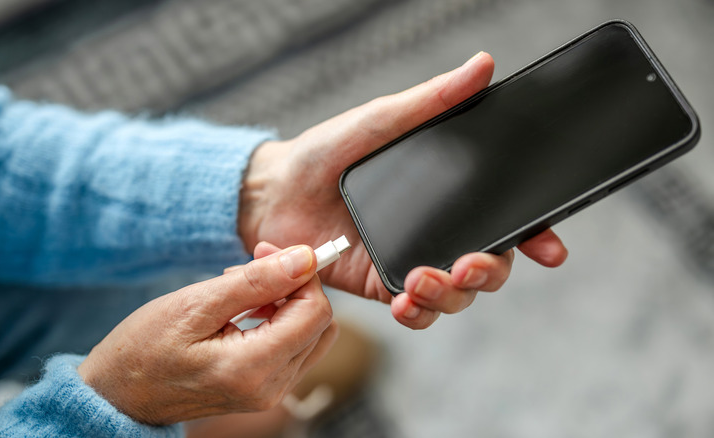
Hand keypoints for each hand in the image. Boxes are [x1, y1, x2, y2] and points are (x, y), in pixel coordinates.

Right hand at [77, 244, 336, 425]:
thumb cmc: (143, 350)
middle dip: (295, 284)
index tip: (270, 251)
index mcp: (253, 368)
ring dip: (287, 301)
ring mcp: (268, 393)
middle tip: (253, 264)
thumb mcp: (196, 304)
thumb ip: (256, 282)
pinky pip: (292, 347)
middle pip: (319, 323)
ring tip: (242, 286)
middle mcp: (270, 388)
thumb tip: (304, 259)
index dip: (302, 274)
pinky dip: (278, 320)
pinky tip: (245, 307)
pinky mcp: (263, 390)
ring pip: (310, 334)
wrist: (117, 395)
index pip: (315, 312)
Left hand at [238, 52, 567, 328]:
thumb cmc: (326, 151)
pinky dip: (418, 314)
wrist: (274, 191)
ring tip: (424, 279)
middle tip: (469, 264)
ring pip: (456, 294)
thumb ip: (431, 102)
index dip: (534, 235)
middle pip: (488, 264)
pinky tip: (406, 302)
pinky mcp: (382, 284)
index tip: (550, 249)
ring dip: (451, 294)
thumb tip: (482, 66)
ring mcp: (411, 260)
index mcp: (446, 194)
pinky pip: (415, 311)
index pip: (504, 217)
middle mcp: (436, 230)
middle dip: (490, 271)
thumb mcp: (381, 120)